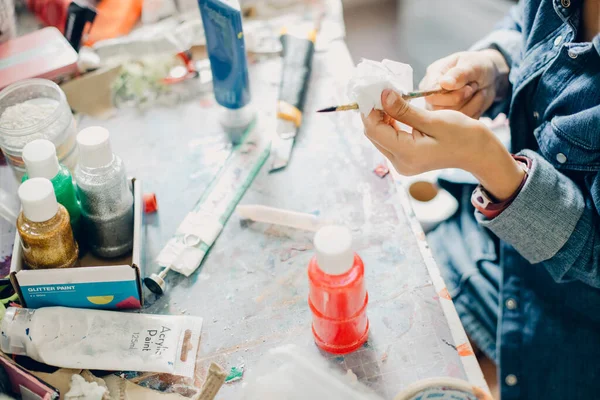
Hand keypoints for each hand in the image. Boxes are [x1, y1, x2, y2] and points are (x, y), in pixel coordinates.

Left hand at [362, 89, 524, 200]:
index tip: (373, 89)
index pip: (374, 130)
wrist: (479, 153)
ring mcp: (402, 164)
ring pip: (380, 136)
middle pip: (374, 134)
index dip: (370, 108)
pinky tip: (397, 110)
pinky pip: (390, 140)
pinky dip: (391, 124)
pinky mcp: (406, 160)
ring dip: (382, 117)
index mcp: (406, 154)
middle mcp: (399, 163)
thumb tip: (383, 96)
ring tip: (391, 97)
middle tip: (382, 90)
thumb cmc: (463, 135)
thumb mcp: (433, 119)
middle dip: (374, 112)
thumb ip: (404, 110)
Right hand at [420, 49, 509, 118]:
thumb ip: (459, 73)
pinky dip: (475, 111)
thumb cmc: (477, 65)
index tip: (468, 87)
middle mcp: (433, 95)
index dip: (450, 96)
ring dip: (471, 104)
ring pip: (452, 119)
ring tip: (476, 90)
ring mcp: (440, 109)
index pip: (431, 96)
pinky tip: (477, 99)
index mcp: (432, 78)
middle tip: (473, 86)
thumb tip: (444, 83)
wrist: (490, 75)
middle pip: (440, 110)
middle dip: (462, 99)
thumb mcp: (472, 64)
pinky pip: (462, 123)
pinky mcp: (452, 118)